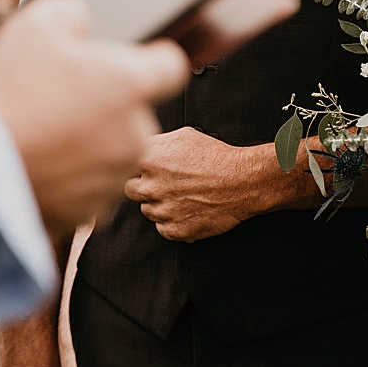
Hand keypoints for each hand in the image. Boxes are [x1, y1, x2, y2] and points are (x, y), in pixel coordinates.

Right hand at [0, 0, 188, 237]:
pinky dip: (66, 176)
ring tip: (40, 131)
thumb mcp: (34, 23)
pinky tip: (36, 160)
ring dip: (84, 141)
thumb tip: (79, 23)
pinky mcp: (89, 210)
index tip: (124, 65)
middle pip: (132, 111)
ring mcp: (112, 177)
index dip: (148, 61)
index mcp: (131, 85)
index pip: (170, 66)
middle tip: (56, 98)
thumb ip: (71, 13)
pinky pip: (85, 185)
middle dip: (102, 104)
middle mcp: (133, 134)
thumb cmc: (5, 98)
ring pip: (109, 150)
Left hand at [125, 126, 267, 241]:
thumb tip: (144, 146)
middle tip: (164, 183)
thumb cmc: (216, 156)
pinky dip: (172, 222)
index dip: (137, 168)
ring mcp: (162, 211)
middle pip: (130, 190)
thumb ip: (157, 143)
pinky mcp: (175, 230)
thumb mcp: (184, 136)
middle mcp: (150, 187)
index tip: (146, 169)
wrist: (242, 181)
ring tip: (181, 195)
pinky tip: (187, 209)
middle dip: (144, 186)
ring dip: (159, 204)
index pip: (125, 166)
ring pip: (147, 210)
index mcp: (149, 160)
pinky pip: (162, 228)